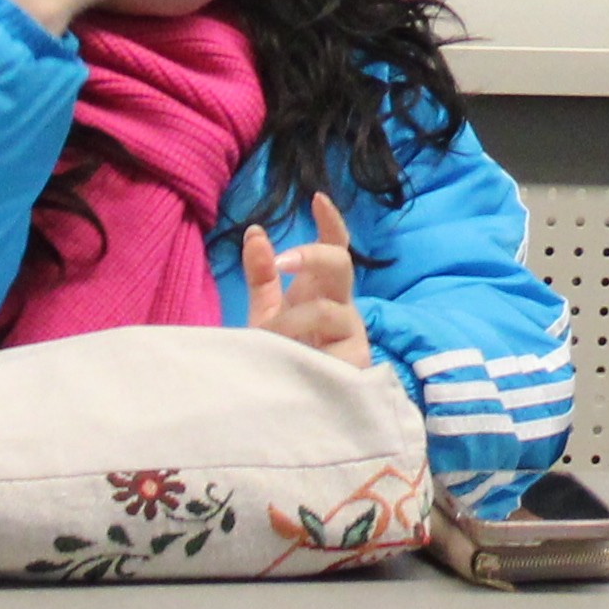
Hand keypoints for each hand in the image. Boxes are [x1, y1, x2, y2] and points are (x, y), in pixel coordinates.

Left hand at [244, 195, 367, 356]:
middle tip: (282, 261)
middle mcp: (339, 307)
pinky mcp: (354, 365)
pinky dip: (304, 352)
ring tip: (269, 342)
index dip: (330, 223)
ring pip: (329, 309)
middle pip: (341, 265)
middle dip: (313, 257)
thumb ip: (261, 276)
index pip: (332, 250)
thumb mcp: (265, 315)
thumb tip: (254, 231)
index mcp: (319, 291)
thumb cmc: (281, 360)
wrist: (286, 411)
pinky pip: (332, 349)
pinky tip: (292, 361)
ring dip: (292, 322)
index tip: (317, 198)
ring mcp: (350, 335)